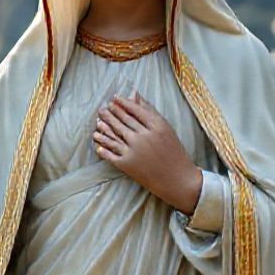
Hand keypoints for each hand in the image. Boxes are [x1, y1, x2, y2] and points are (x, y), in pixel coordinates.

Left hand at [93, 91, 202, 214]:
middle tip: (103, 108)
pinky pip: (111, 154)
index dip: (123, 103)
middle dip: (111, 113)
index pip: (135, 110)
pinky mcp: (127, 164)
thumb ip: (150, 111)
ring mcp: (134, 151)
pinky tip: (97, 143)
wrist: (177, 179)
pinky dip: (103, 147)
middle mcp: (144, 137)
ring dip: (104, 128)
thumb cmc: (174, 152)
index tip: (114, 99)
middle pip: (123, 121)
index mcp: (156, 126)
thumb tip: (135, 94)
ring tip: (98, 122)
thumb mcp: (166, 129)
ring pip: (114, 135)